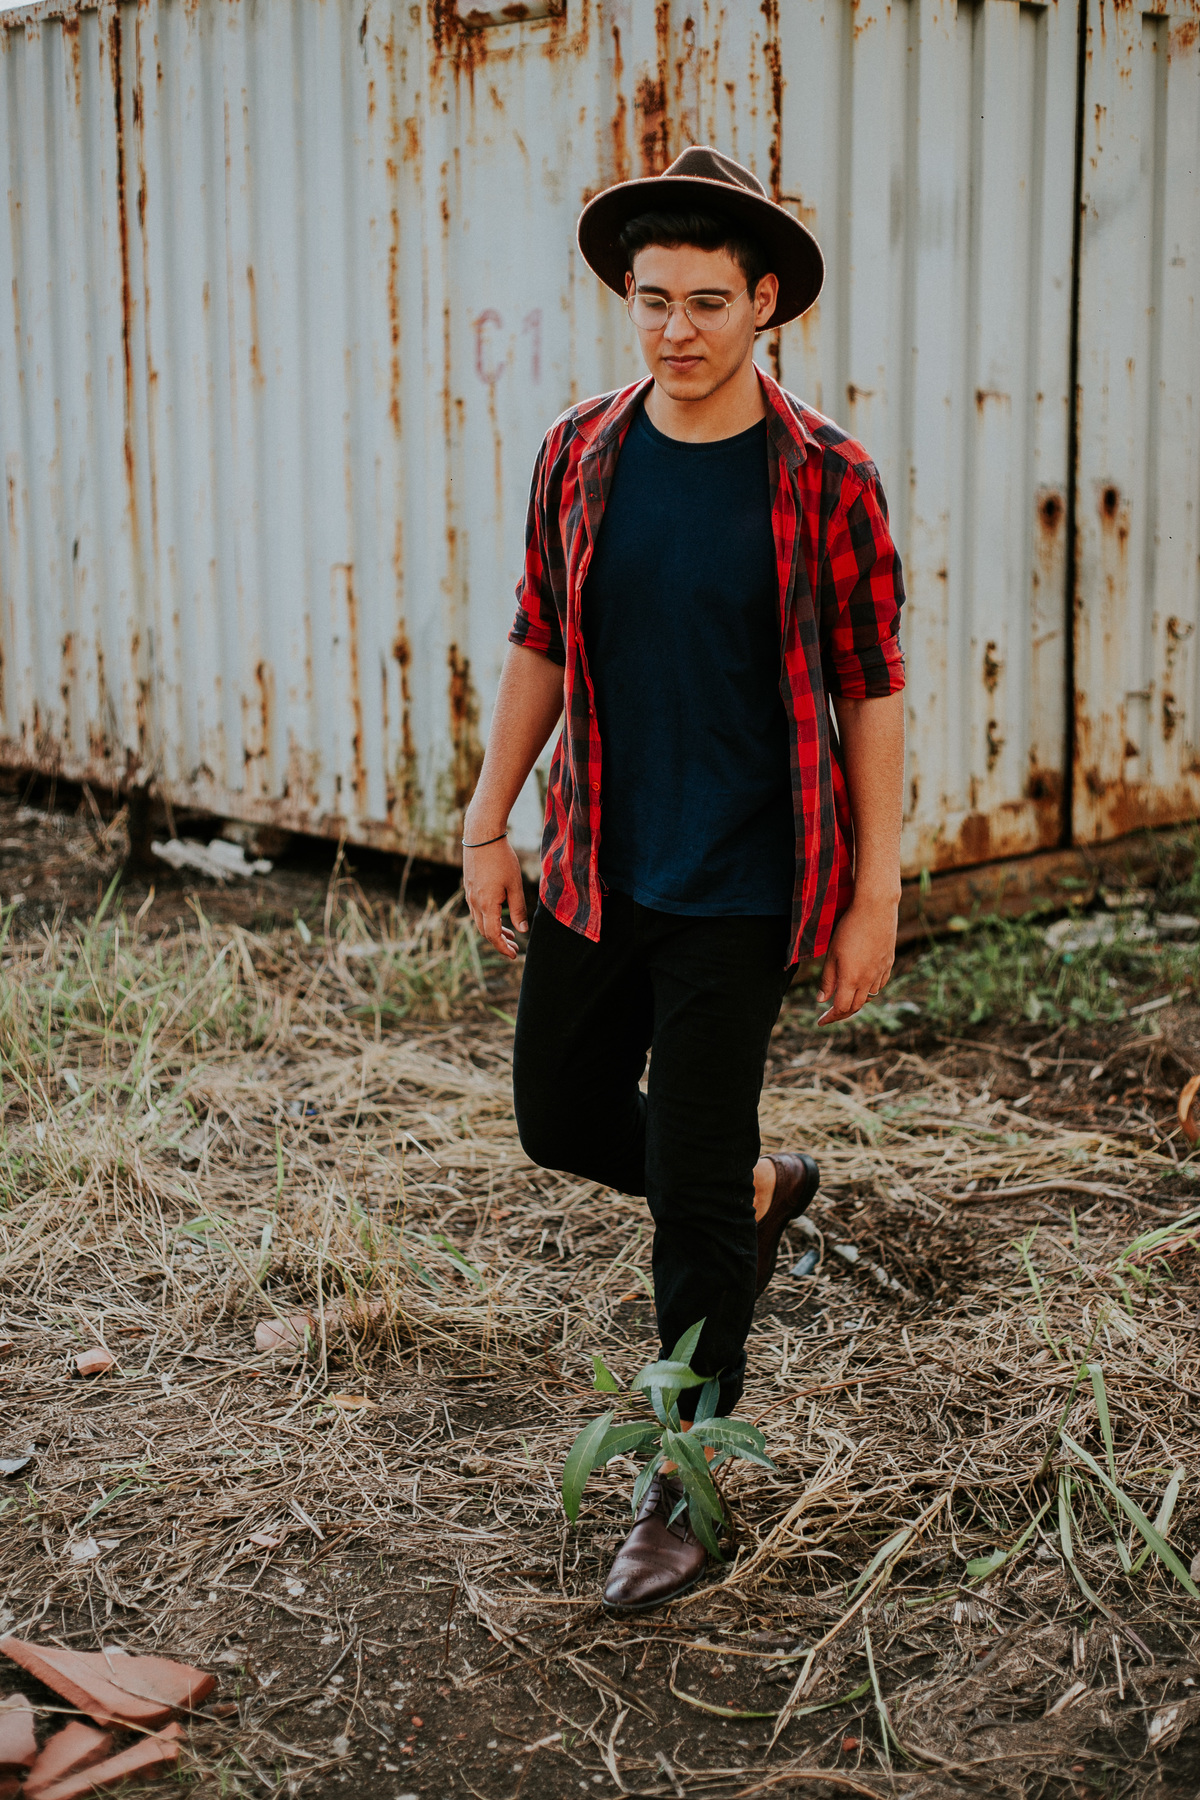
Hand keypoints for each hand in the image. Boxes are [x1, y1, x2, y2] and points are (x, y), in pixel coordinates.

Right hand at [463, 835, 528, 959]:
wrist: (481, 836)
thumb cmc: (501, 859)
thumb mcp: (514, 885)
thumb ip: (518, 909)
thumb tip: (522, 930)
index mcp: (486, 905)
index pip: (493, 935)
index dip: (503, 948)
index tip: (514, 955)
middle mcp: (474, 903)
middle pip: (485, 931)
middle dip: (499, 942)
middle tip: (515, 948)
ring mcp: (469, 895)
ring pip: (480, 921)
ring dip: (494, 931)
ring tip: (510, 934)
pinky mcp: (469, 887)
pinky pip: (477, 910)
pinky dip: (488, 919)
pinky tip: (499, 915)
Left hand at [815, 893, 897, 1024]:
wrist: (875, 908)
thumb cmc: (849, 928)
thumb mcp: (832, 954)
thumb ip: (828, 979)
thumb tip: (821, 1000)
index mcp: (852, 979)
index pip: (841, 1008)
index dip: (830, 1017)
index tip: (820, 1022)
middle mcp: (869, 979)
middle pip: (856, 1006)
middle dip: (842, 1014)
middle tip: (830, 1015)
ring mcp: (881, 971)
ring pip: (869, 997)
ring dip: (856, 1002)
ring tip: (845, 1000)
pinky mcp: (889, 962)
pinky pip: (880, 984)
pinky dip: (870, 990)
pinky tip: (863, 985)